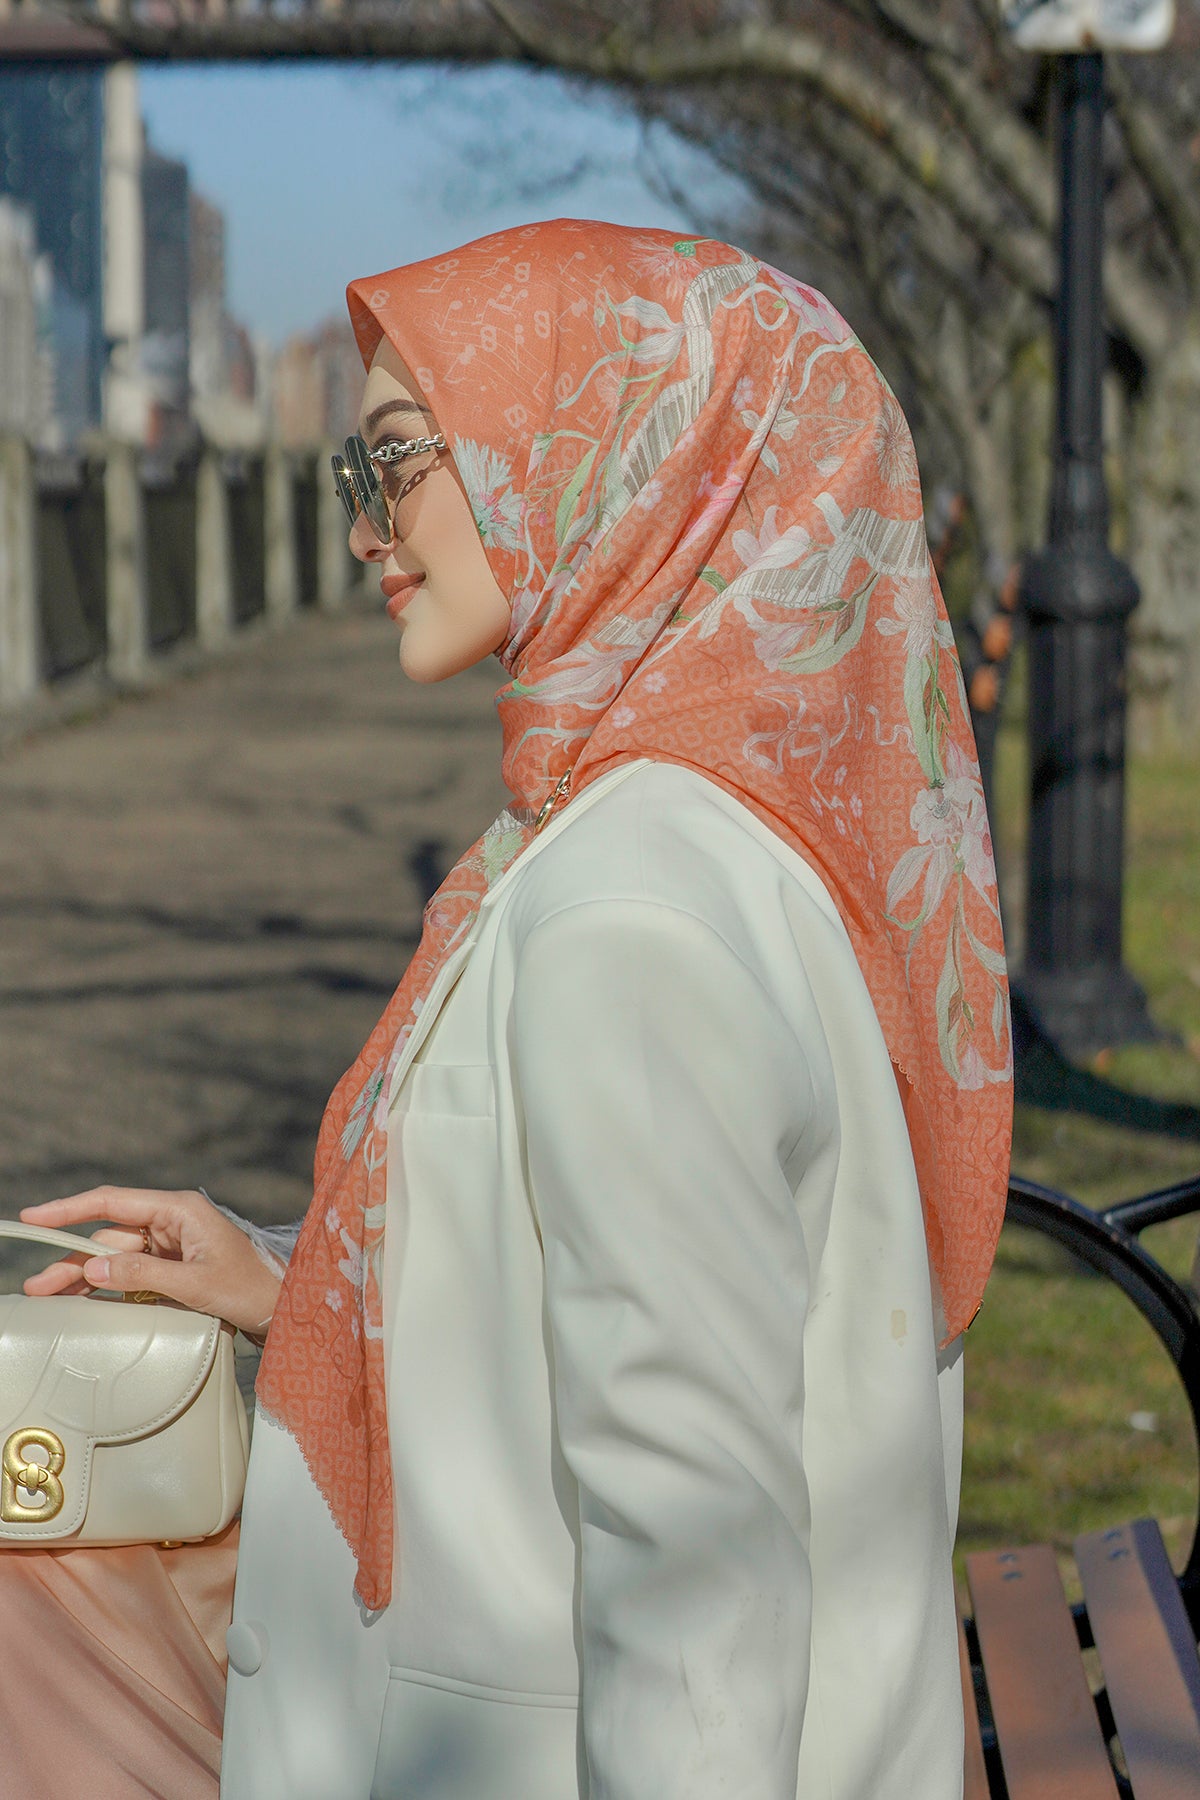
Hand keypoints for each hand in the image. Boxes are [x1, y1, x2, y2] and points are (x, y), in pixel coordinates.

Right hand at [19, 1186, 283, 1339]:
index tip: (33, 1217)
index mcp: (180, 1210)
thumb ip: (142, 1274)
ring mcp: (173, 1246)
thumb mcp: (195, 1284)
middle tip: (36, 1287)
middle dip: (72, 1260)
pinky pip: (132, 1274)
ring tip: (48, 1298)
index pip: (112, 1202)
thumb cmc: (251, 1289)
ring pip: (116, 1258)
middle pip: (108, 1237)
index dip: (69, 1209)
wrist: (285, 1309)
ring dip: (84, 1277)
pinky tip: (82, 1300)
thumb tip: (92, 1267)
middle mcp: (173, 1222)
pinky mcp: (175, 1269)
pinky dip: (107, 1287)